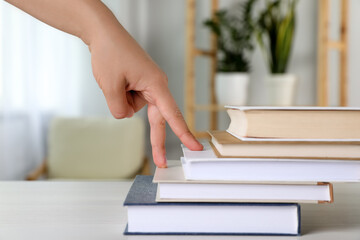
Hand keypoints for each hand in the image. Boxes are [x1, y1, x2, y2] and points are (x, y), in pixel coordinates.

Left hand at [89, 25, 202, 167]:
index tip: (196, 147)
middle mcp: (156, 86)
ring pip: (135, 108)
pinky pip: (130, 100)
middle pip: (159, 119)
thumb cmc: (110, 53)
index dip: (184, 133)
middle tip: (159, 162)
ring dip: (121, 99)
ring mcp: (148, 86)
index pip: (172, 115)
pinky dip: (120, 95)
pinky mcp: (140, 85)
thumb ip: (119, 109)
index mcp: (156, 85)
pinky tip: (116, 80)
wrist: (103, 33)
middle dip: (156, 140)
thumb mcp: (110, 86)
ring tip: (115, 79)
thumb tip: (126, 116)